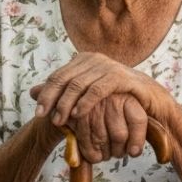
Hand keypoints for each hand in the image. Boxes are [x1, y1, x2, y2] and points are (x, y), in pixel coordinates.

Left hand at [30, 52, 164, 127]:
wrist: (149, 99)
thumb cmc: (117, 97)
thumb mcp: (87, 93)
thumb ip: (62, 92)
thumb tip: (32, 92)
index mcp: (84, 60)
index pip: (58, 76)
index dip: (46, 94)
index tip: (38, 113)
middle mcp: (94, 59)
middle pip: (65, 79)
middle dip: (52, 100)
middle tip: (46, 118)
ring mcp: (108, 66)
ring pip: (79, 85)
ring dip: (66, 104)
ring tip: (60, 121)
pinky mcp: (121, 77)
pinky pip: (98, 89)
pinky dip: (85, 102)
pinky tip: (77, 114)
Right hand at [61, 92, 148, 164]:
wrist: (80, 95)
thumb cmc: (112, 109)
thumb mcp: (132, 111)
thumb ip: (150, 130)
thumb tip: (165, 156)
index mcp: (129, 96)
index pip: (139, 120)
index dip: (137, 142)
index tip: (133, 153)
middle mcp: (112, 98)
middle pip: (120, 135)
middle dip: (118, 151)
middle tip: (117, 154)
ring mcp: (94, 106)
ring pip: (102, 140)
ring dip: (105, 153)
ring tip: (106, 154)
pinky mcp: (77, 115)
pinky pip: (86, 141)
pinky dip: (90, 153)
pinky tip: (94, 155)